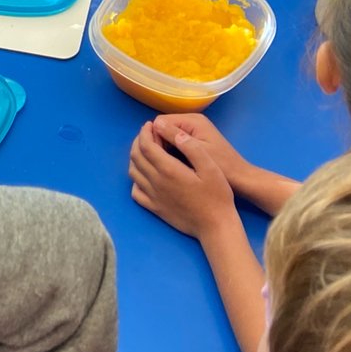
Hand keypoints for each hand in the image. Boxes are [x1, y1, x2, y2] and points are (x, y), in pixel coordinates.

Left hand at [128, 120, 236, 239]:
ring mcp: (152, 196)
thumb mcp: (211, 167)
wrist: (215, 226)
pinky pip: (136, 191)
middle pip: (136, 157)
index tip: (149, 125)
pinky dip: (136, 178)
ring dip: (135, 157)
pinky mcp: (154, 208)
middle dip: (138, 141)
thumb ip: (192, 148)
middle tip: (147, 134)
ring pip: (133, 172)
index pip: (146, 146)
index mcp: (168, 169)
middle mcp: (155, 182)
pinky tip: (144, 175)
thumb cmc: (217, 196)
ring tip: (145, 150)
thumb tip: (175, 133)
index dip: (145, 132)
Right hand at [151, 113, 252, 193]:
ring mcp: (193, 131)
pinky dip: (169, 151)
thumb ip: (176, 137)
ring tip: (165, 164)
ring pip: (166, 136)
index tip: (158, 156)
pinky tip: (171, 164)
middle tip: (160, 162)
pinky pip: (173, 142)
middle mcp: (192, 121)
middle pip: (163, 127)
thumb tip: (154, 125)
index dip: (154, 137)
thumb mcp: (197, 151)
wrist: (240, 178)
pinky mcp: (193, 140)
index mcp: (193, 120)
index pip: (160, 122)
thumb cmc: (222, 166)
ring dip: (163, 148)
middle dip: (158, 142)